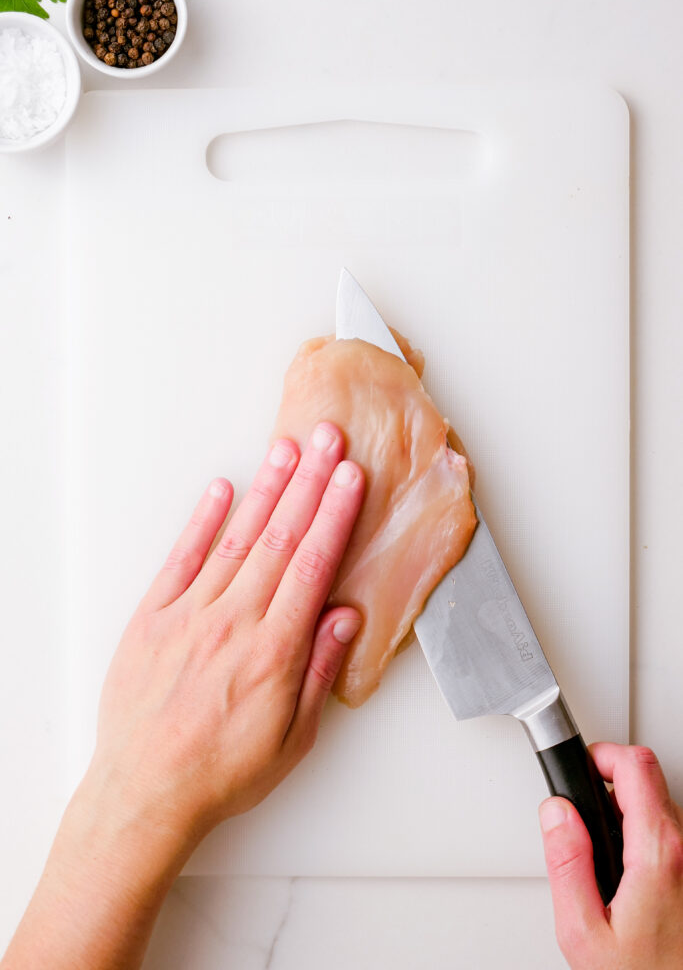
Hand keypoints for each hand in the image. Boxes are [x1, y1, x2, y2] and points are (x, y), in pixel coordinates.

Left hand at [89, 420, 364, 842]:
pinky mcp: (153, 617)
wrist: (146, 792)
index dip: (334, 515)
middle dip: (309, 483)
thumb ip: (319, 669)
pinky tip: (221, 490)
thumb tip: (345, 616)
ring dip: (265, 490)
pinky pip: (181, 559)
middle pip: (279, 538)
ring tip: (286, 450)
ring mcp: (189, 614)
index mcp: (273, 650)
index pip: (311, 565)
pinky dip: (202, 522)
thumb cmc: (222, 771)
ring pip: (236, 539)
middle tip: (327, 439)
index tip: (350, 478)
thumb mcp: (293, 737)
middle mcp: (233, 621)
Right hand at [539, 743, 682, 969]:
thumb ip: (566, 863)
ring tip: (599, 837)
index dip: (602, 756)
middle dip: (610, 778)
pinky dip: (642, 833)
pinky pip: (670, 835)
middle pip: (650, 778)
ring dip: (627, 807)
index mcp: (658, 854)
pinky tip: (623, 862)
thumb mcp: (582, 930)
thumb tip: (557, 813)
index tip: (580, 768)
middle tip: (583, 801)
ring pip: (661, 805)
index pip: (636, 766)